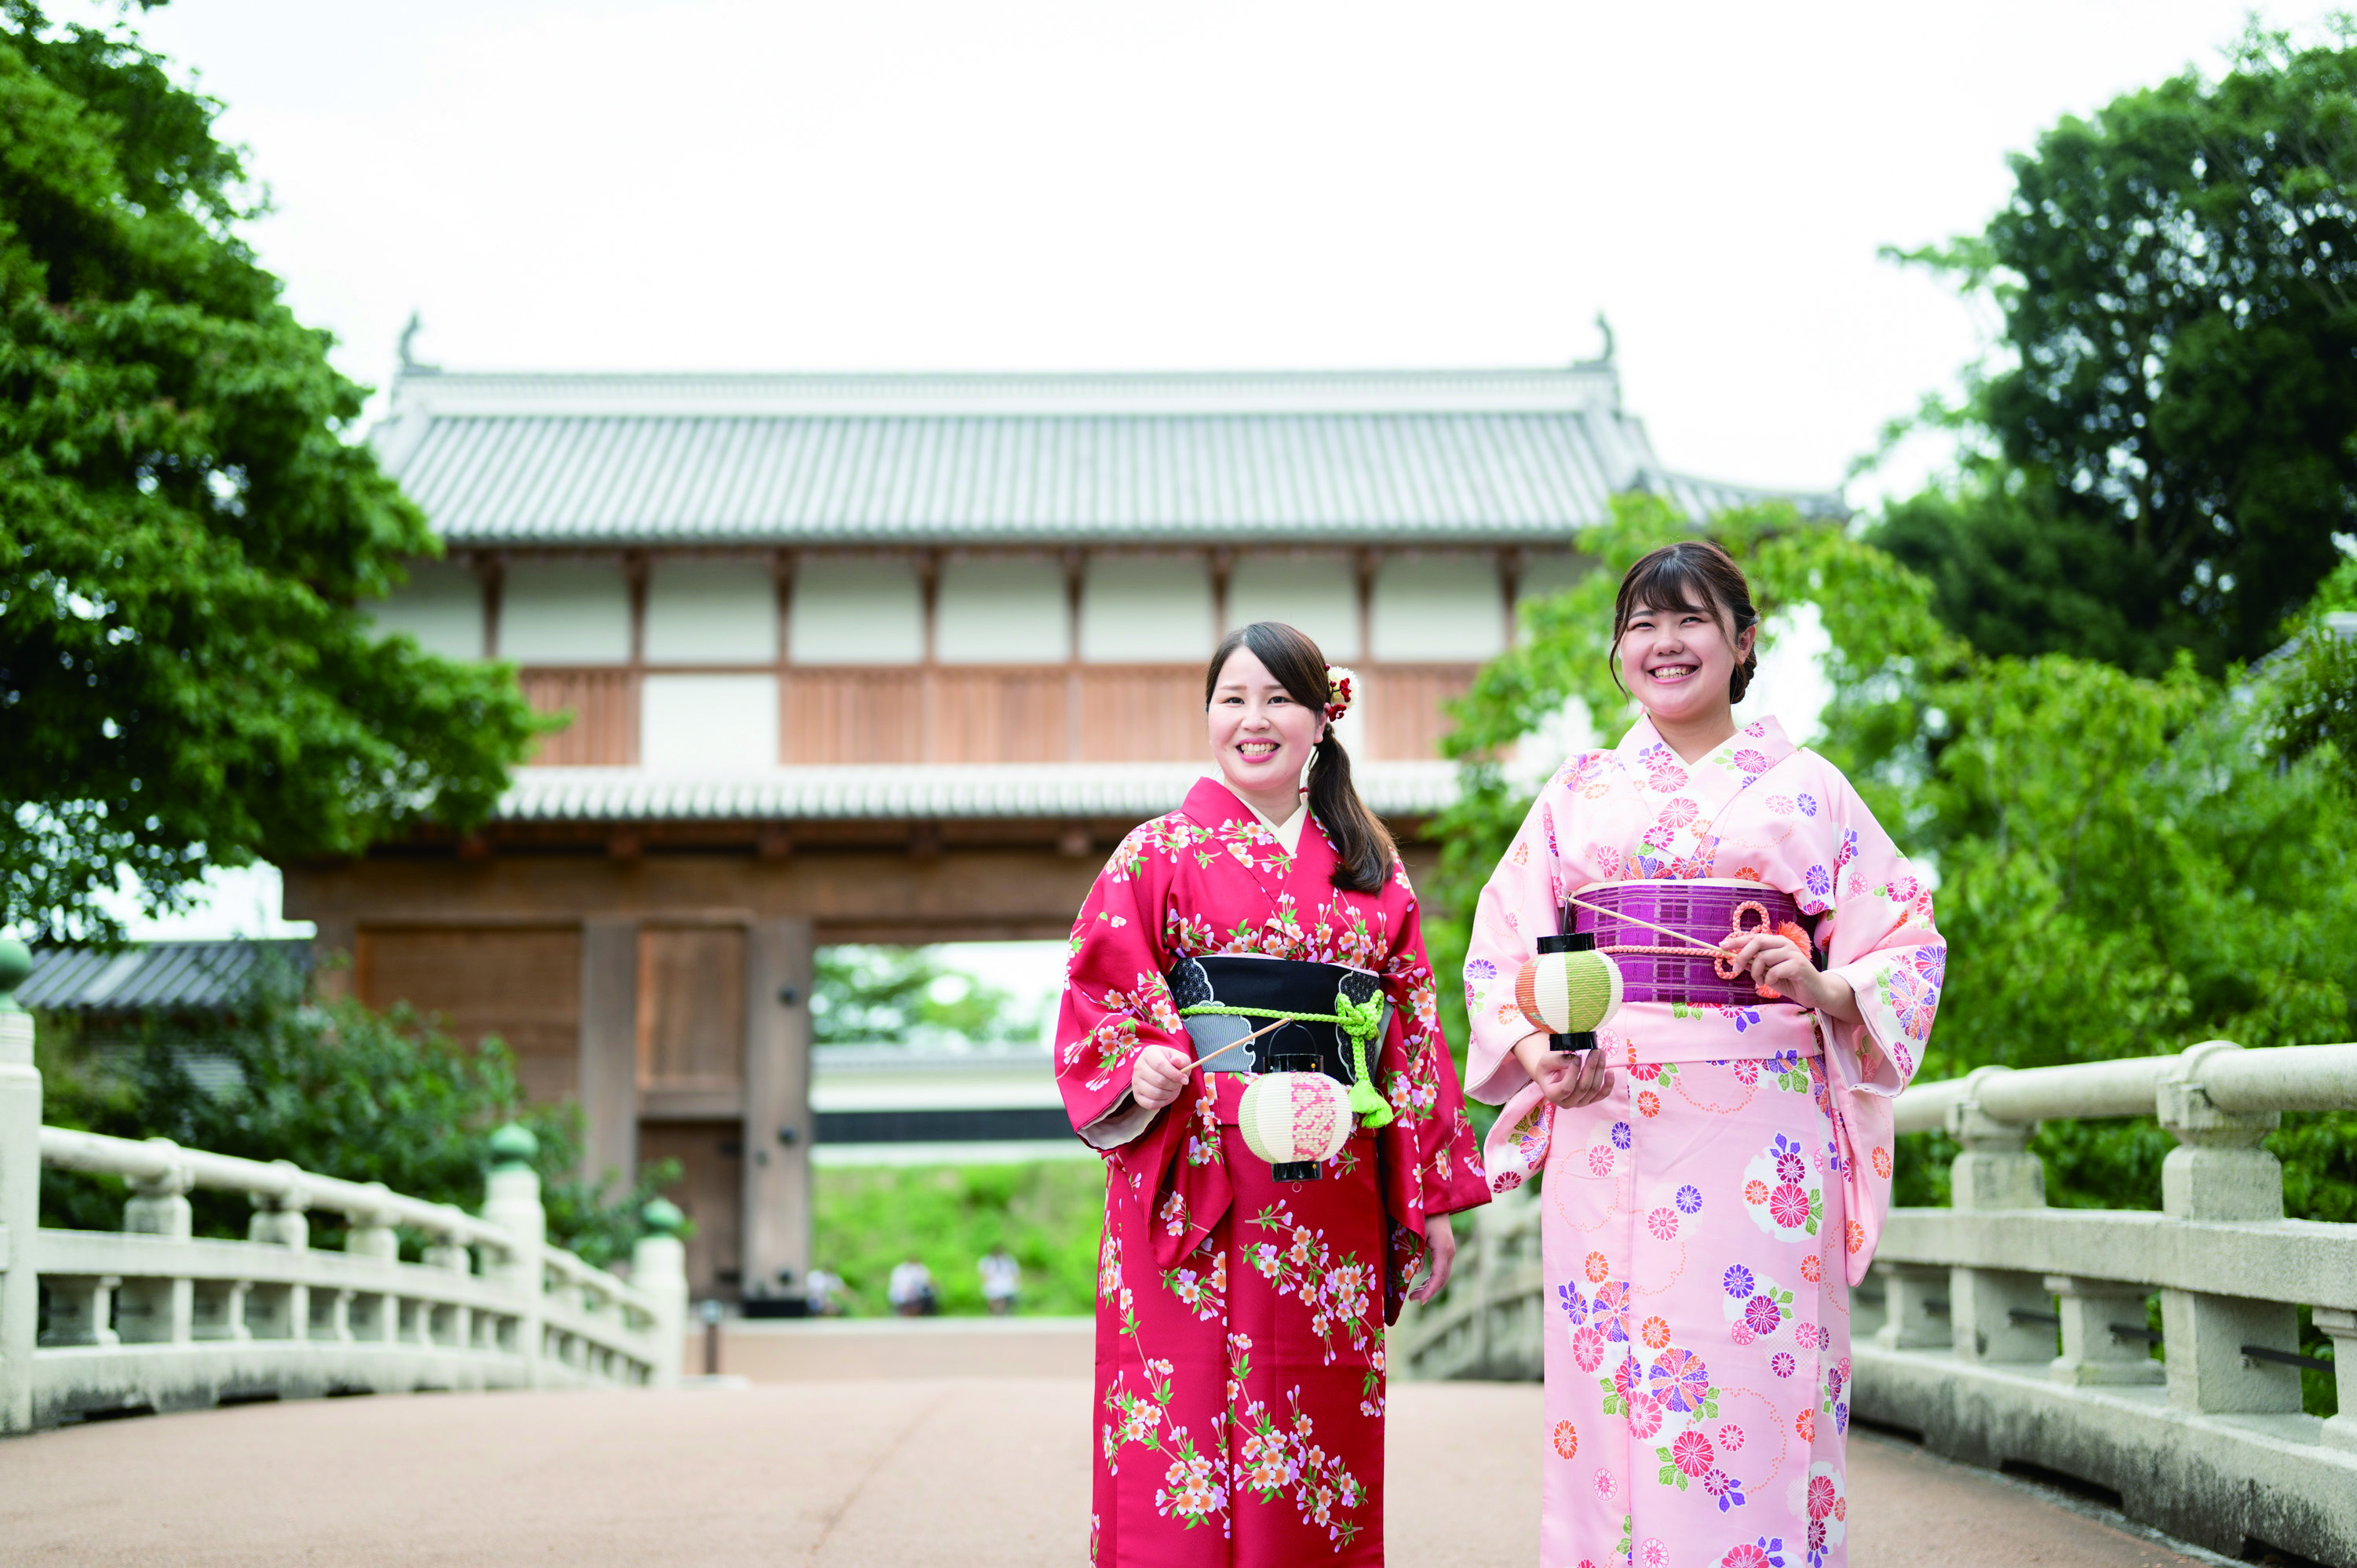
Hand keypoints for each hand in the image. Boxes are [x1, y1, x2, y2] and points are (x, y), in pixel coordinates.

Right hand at [1129, 1045, 1195, 1112]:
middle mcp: (1138, 1066)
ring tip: (1172, 1088)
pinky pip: (1151, 1104)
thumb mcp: (1180, 1058)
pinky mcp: (1136, 1095)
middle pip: (1159, 1081)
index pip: (1160, 1065)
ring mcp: (1135, 1082)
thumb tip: (1176, 1061)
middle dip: (1174, 1085)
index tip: (1185, 1079)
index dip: (1175, 1074)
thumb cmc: (1172, 1064)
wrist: (1163, 1072)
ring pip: (1155, 1093)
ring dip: (1169, 1094)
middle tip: (1179, 1084)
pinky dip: (1162, 1102)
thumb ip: (1181, 1059)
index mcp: (1148, 1053)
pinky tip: (1166, 1096)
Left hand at [1410, 1214, 1454, 1303]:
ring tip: (1414, 1294)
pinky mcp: (1446, 1250)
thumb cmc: (1423, 1216)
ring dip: (1429, 1286)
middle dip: (1428, 1292)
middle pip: (1441, 1279)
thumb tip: (1415, 1274)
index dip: (1429, 1291)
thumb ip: (1416, 1254)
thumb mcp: (1417, 1235)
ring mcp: (1449, 1252)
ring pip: (1442, 1276)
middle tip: (1412, 1299)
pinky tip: (1422, 1283)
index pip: (1438, 1277)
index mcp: (1443, 1250)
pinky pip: (1441, 1270)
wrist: (1434, 1202)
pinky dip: (1432, 1279)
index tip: (1420, 1301)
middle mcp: (1449, 1253)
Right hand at [1511, 1032, 1616, 1108]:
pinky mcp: (1589, 1100)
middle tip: (1595, 1051)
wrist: (1550, 1076)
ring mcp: (1580, 1103)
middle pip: (1583, 1087)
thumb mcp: (1546, 1061)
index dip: (1574, 1073)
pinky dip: (1609, 1084)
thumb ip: (1558, 1060)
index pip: (1566, 1087)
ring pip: (1594, 1089)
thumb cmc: (1547, 1068)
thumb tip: (1576, 1059)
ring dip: (1600, 1070)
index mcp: (1553, 1095)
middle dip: (1591, 1067)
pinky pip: (1602, 1095)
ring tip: (1601, 1053)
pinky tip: (1610, 1071)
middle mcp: (1567, 1103)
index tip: (1578, 1056)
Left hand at [1726, 934, 1861, 1024]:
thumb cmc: (1791, 981)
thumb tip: (1735, 959)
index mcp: (1777, 942)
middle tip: (1736, 969)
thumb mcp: (1768, 972)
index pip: (1753, 936)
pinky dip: (1767, 979)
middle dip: (1741, 955)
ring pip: (1763, 957)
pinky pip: (1774, 971)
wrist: (1816, 992)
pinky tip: (1770, 983)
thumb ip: (1755, 964)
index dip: (1736, 940)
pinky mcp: (1798, 965)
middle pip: (1756, 941)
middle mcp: (1785, 944)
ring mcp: (1793, 953)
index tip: (1721, 946)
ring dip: (1756, 973)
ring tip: (1759, 982)